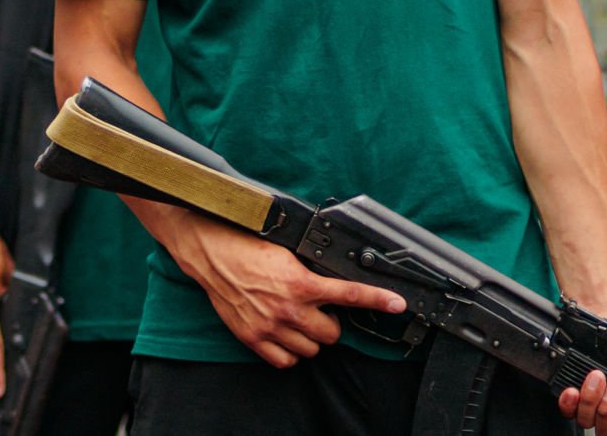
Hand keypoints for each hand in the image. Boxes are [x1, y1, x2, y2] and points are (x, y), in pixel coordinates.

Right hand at [167, 211, 405, 368]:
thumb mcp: (285, 250)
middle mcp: (288, 308)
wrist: (210, 252)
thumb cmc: (244, 245)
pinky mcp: (253, 338)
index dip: (377, 299)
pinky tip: (285, 334)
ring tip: (297, 318)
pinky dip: (291, 351)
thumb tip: (333, 280)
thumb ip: (310, 270)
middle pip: (332, 333)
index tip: (397, 304)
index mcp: (300, 282)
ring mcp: (270, 326)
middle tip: (317, 308)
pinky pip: (286, 360)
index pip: (348, 294)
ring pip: (312, 349)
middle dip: (330, 321)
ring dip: (310, 336)